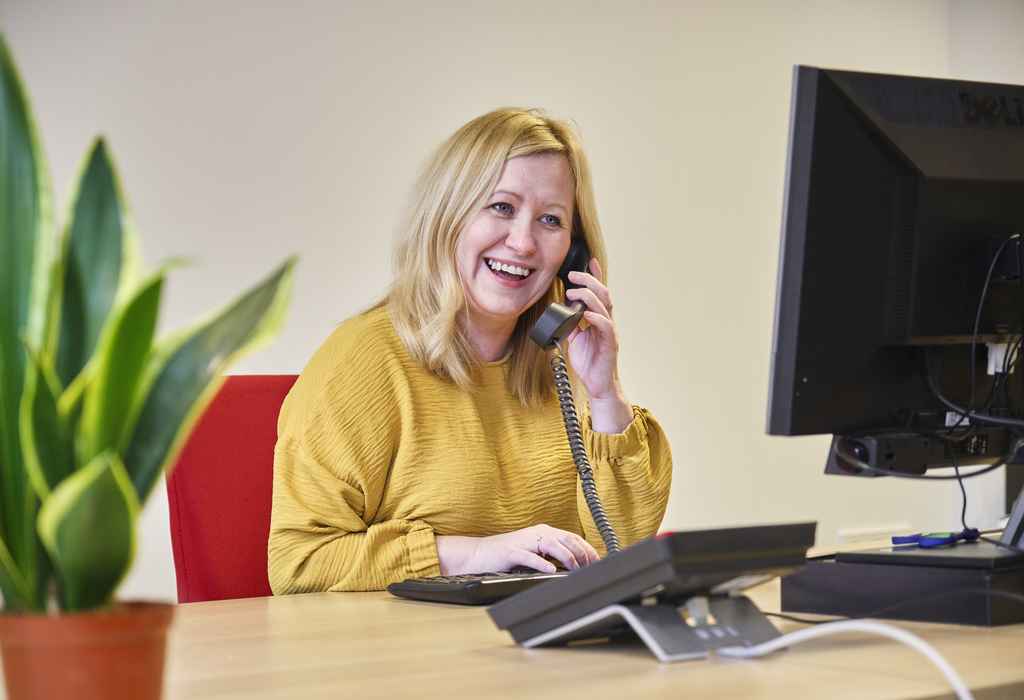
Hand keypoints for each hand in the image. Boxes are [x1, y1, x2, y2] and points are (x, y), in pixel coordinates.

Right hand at [436, 525, 600, 574]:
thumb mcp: (534, 553)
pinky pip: (529, 556)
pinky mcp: (511, 552)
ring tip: (577, 568)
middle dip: (582, 553)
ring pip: (552, 545)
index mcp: (544, 532)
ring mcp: (524, 541)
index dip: (587, 548)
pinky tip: (552, 570)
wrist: (478, 554)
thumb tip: (575, 566)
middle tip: (592, 567)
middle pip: (566, 539)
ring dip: (567, 557)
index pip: (572, 537)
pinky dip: (542, 563)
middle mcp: (537, 533)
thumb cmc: (507, 556)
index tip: (598, 561)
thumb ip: (552, 555)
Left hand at [565, 259, 632, 432]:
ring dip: (589, 296)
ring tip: (573, 292)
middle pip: (603, 294)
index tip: (588, 261)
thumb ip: (571, 323)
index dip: (595, 276)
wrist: (598, 386)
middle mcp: (606, 322)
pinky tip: (586, 314)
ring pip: (605, 307)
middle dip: (589, 281)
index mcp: (599, 319)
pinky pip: (606, 327)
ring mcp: (609, 333)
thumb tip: (561, 310)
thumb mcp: (574, 339)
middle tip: (573, 275)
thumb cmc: (589, 362)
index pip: (599, 293)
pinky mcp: (610, 345)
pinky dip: (596, 318)